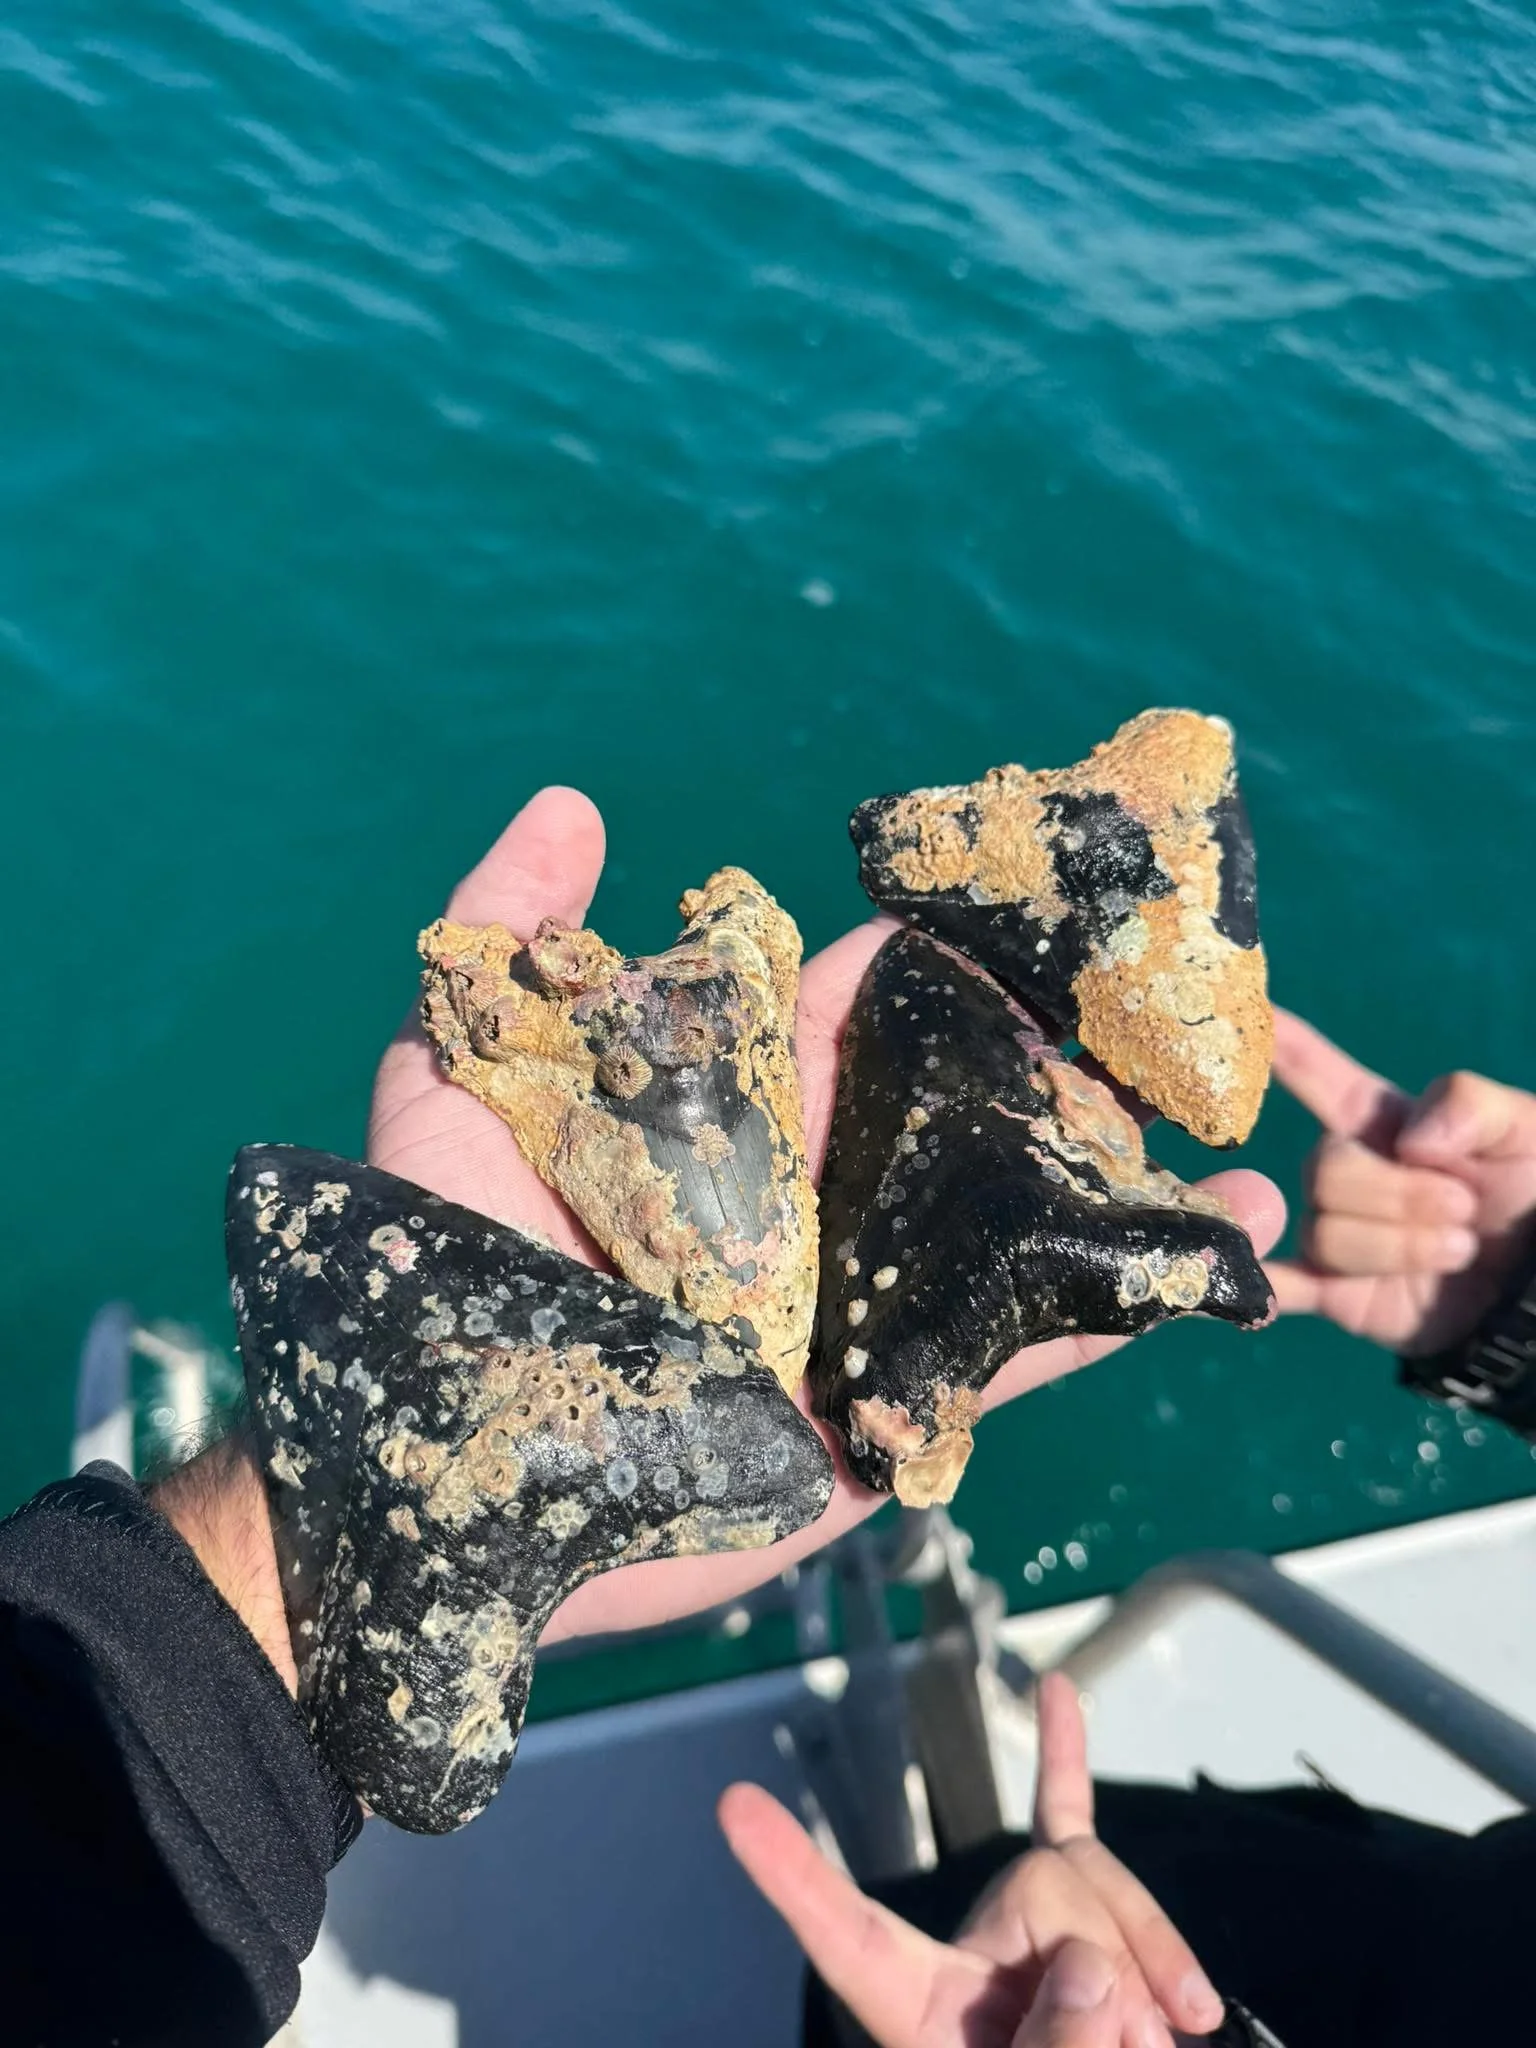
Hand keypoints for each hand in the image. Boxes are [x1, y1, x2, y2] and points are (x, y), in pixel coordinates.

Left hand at [369, 788, 1284, 1642]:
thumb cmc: (435, 1274)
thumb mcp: (455, 1078)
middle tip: (1163, 1000)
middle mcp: (810, 1203)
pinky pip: (1029, 1349)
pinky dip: (1127, 1301)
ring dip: (1119, 1171)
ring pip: (1013, 1219)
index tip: (1017, 903)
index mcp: (728, 1120)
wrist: (448, 1484)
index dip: (932, 963)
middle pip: (955, 1112)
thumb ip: (507, 936)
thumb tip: (573, 799)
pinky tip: (1227, 1246)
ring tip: (1233, 1118)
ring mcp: (859, 1306)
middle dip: (1051, 1059)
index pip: (853, 1016)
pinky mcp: (895, 1408)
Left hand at [717, 1670, 1225, 2047]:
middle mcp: (968, 1947)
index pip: (846, 1935)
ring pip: (1101, 1884)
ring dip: (1159, 1964)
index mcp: (924, 2004)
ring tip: (1162, 2042)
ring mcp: (1020, 1918)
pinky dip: (1067, 1755)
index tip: (735, 1806)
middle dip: (1119, 1971)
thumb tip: (1086, 1962)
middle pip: (1043, 1889)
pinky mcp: (1072, 1897)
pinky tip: (1062, 1689)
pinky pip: (1071, 1815)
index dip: (791, 1876)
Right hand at [1266, 1008, 1535, 1353]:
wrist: (1534, 1285)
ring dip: (1401, 1246)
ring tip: (1457, 1250)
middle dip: (1401, 1193)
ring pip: (1325, 1232)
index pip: (1320, 1076)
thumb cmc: (1527, 1191)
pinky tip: (1260, 1292)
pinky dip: (1264, 1285)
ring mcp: (1336, 1233)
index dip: (1282, 1048)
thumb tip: (1409, 1143)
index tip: (1246, 1016)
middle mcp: (1346, 1173)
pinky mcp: (1336, 1292)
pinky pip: (1281, 1287)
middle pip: (1325, 1168)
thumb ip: (1469, 1104)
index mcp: (1382, 1124)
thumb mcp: (1521, 1128)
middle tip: (1464, 1208)